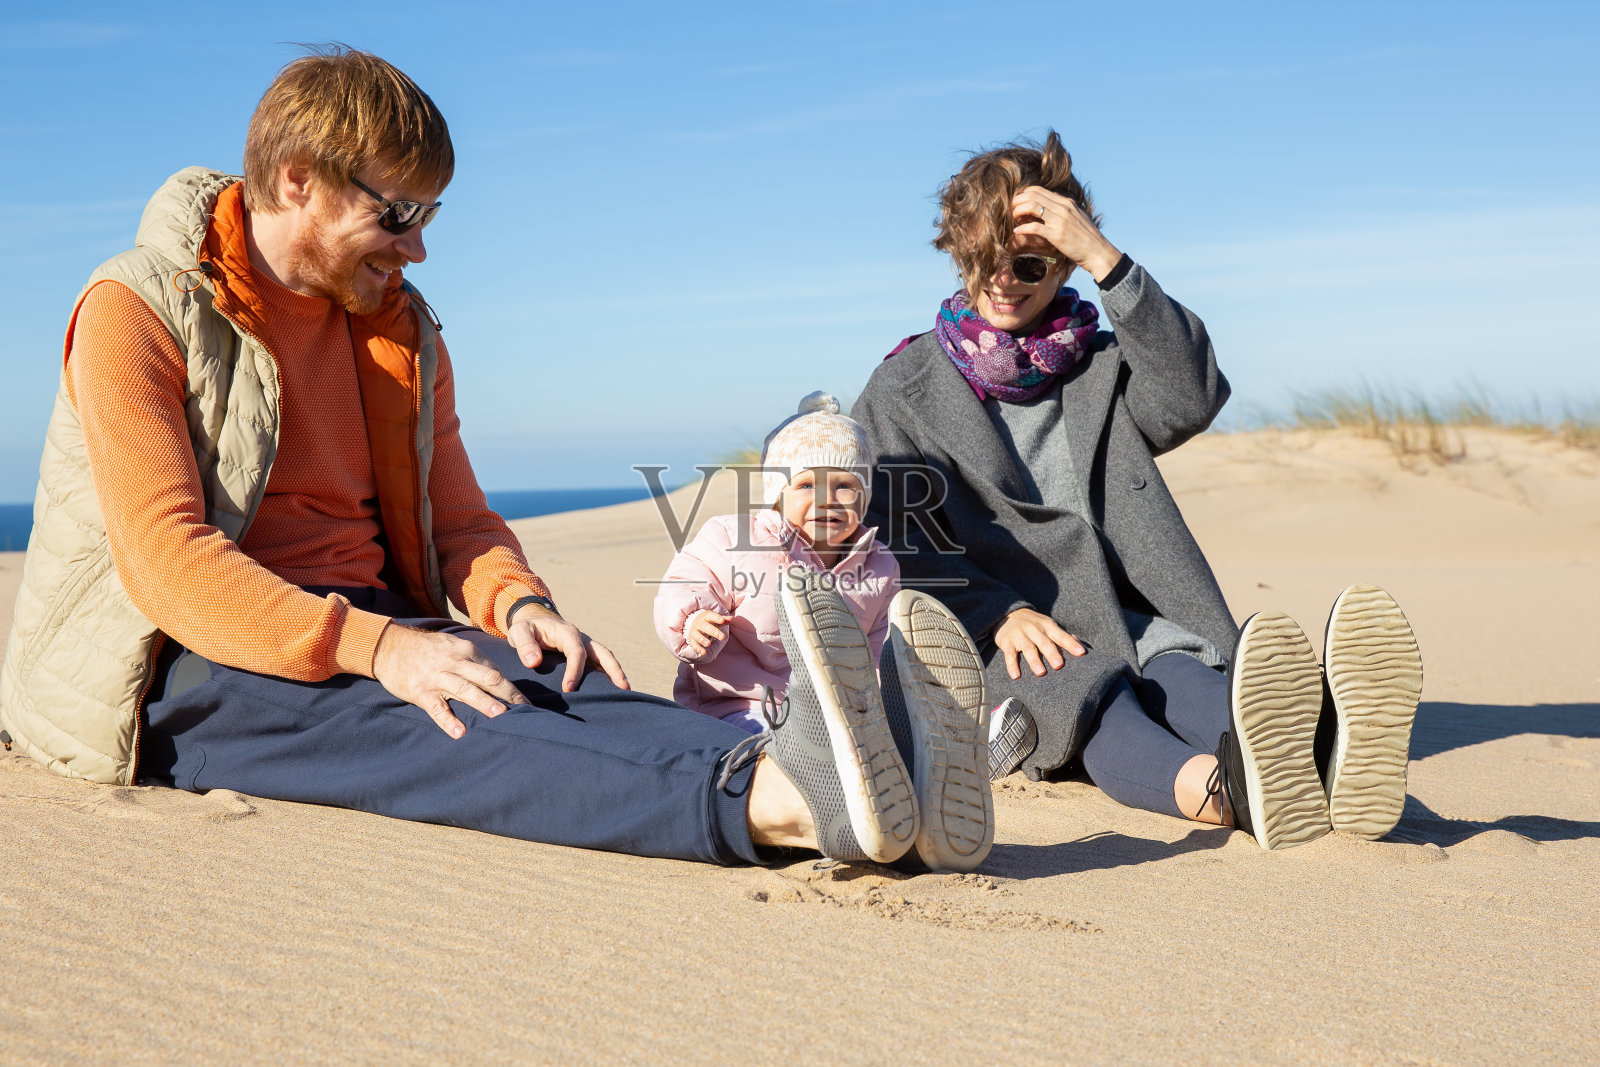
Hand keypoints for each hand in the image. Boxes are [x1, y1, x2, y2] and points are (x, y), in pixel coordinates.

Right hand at [373, 623, 527, 738]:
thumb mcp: (454, 648)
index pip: (496, 671)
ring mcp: (438, 678)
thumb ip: (475, 662)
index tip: (527, 704)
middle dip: (509, 694)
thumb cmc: (429, 651)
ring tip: (501, 715)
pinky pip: (437, 709)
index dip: (513, 688)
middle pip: (488, 678)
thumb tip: (499, 680)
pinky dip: (449, 721)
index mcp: (467, 652)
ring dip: (484, 703)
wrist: (390, 646)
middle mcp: (456, 663)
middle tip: (526, 710)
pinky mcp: (421, 692)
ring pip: (466, 690)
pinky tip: (460, 733)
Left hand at [507, 605, 630, 693]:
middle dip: (614, 670)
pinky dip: (607, 677)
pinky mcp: (585, 656)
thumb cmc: (527, 629)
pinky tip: (610, 693)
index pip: (577, 653)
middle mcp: (582, 639)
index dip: (575, 671)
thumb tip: (534, 662)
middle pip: (603, 654)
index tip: (568, 689)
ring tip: (624, 693)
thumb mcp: (519, 632)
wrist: (533, 622)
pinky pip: (600, 666)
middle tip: (623, 688)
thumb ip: (524, 645)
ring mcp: (586, 647)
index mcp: (568, 633)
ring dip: (616, 674)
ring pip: (606, 659)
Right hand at [686, 610, 731, 655]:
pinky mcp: (692, 640)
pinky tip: (704, 652)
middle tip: (723, 637)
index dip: (717, 618)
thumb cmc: (709, 622)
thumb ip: (724, 620)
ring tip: (709, 644)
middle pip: (705, 627)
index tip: (722, 620)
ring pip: (697, 635)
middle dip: (713, 632)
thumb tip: (732, 618)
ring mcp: (695, 632)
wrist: (694, 623)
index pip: (711, 616)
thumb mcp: (716, 619)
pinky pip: (694, 644)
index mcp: (706, 617)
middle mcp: (699, 624)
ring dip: (702, 640)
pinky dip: (698, 648)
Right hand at [994, 607, 1085, 679]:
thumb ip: (1063, 636)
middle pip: (1044, 642)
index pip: (1061, 636)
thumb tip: (1081, 648)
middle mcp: (1034, 629)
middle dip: (1052, 653)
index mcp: (1048, 626)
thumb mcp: (1048, 625)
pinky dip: (1012, 665)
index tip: (1081, 653)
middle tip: (1059, 665)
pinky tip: (1016, 675)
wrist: (1008, 613)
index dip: (1071, 644)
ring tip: (1041, 672)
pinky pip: (1009, 655)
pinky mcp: (1007, 642)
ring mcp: (1020, 635)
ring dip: (1034, 661)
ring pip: (1028, 649)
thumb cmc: (1034, 624)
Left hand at [1011, 186, 1122, 282]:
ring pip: (1031, 207)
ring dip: (1018, 211)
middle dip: (1017, 201)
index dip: (1024, 195)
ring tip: (1013, 218)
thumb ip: (1064, 210)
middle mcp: (1062, 208)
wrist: (1098, 252)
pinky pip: (1034, 227)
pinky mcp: (1056, 235)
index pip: (1039, 190)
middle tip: (1011, 210)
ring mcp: (1059, 221)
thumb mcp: (1077, 217)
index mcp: (1066, 202)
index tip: (1018, 203)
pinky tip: (1016, 232)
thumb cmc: (1087, 238)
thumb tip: (1048, 207)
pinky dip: (1022, 228)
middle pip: (1032, 196)